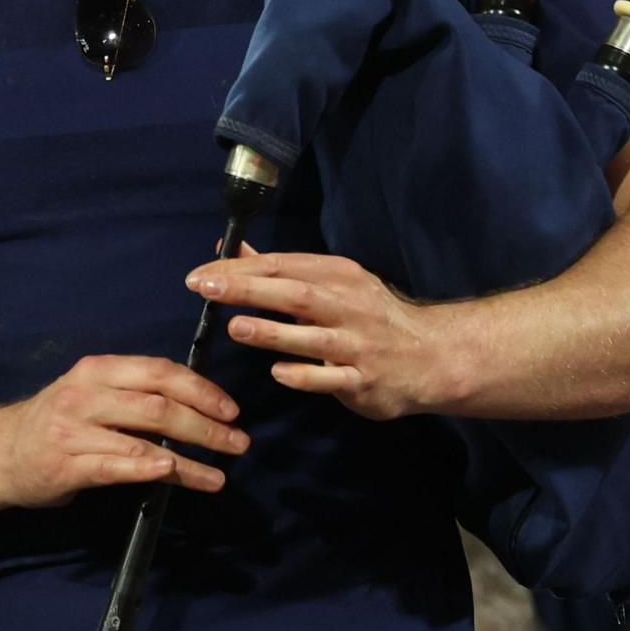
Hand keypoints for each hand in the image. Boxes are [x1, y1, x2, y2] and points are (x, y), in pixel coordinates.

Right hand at [0, 356, 249, 507]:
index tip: (231, 409)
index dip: (202, 389)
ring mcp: (74, 431)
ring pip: (144, 439)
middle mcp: (86, 394)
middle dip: (206, 425)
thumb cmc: (57, 423)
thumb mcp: (91, 393)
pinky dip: (149, 469)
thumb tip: (197, 403)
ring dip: (189, 458)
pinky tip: (174, 474)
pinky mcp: (67, 466)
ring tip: (219, 474)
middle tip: (238, 443)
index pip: (160, 371)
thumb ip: (133, 393)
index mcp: (98, 370)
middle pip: (159, 405)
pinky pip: (117, 467)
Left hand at [193, 250, 465, 420]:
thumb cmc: (369, 317)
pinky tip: (278, 372)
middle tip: (206, 290)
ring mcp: (358, 345)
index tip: (199, 276)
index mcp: (339, 276)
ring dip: (273, 332)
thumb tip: (229, 250)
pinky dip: (305, 375)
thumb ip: (279, 271)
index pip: (284, 266)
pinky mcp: (364, 380)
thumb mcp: (331, 284)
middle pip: (295, 294)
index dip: (240, 269)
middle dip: (249, 290)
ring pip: (312, 337)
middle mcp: (349, 306)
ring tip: (236, 327)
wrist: (430, 357)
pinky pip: (331, 378)